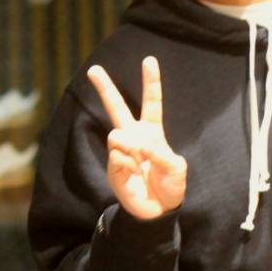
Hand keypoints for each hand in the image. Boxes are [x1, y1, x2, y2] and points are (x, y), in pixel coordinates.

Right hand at [87, 56, 185, 219]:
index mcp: (152, 132)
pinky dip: (129, 166)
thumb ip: (162, 154)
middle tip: (93, 69)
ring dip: (132, 149)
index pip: (152, 103)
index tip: (148, 60)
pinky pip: (118, 156)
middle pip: (116, 107)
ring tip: (140, 165)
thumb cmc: (170, 187)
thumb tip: (139, 146)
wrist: (157, 210)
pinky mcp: (113, 166)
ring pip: (118, 135)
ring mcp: (121, 151)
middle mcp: (134, 137)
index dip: (151, 82)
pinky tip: (134, 175)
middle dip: (105, 87)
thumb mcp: (177, 169)